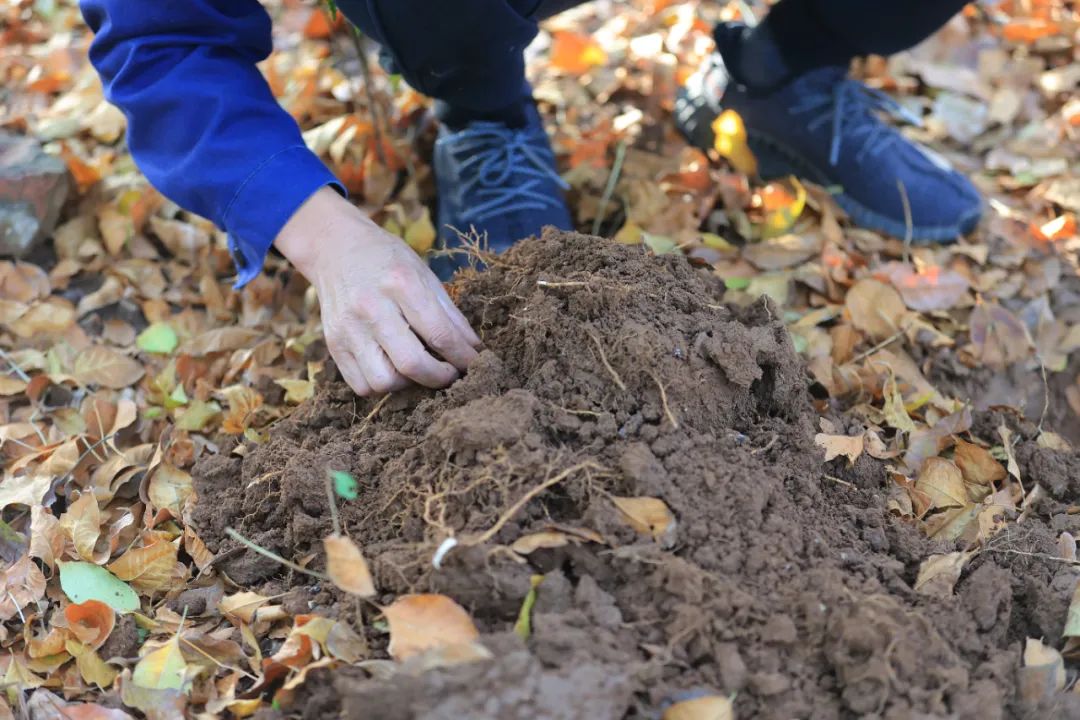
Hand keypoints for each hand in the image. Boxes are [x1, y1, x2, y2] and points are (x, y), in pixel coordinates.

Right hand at [274, 187, 480, 395]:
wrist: (334, 247)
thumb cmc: (386, 260)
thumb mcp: (423, 273)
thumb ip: (449, 314)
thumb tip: (473, 349)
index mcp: (400, 283)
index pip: (440, 334)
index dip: (463, 357)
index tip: (475, 364)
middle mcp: (371, 307)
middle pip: (412, 364)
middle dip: (440, 377)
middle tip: (450, 373)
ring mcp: (347, 329)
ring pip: (384, 382)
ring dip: (408, 383)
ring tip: (416, 368)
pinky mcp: (333, 344)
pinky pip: (361, 385)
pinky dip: (382, 385)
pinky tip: (392, 368)